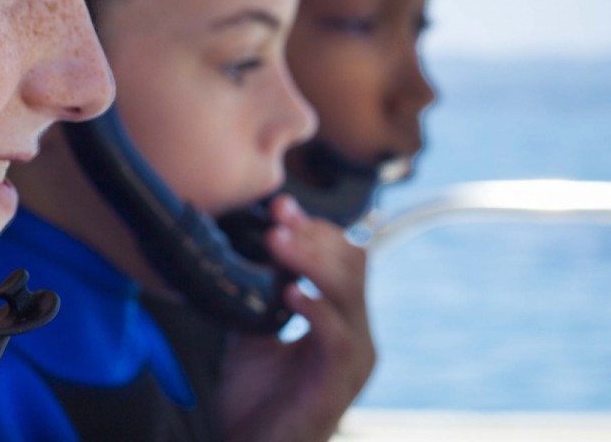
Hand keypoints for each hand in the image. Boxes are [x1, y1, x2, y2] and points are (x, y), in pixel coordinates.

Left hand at [218, 194, 374, 441]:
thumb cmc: (254, 402)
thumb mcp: (254, 334)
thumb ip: (263, 293)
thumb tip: (255, 245)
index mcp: (341, 320)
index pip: (343, 257)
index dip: (315, 229)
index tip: (280, 208)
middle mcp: (356, 333)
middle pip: (354, 263)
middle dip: (315, 235)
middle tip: (278, 219)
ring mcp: (354, 357)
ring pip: (350, 290)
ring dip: (312, 261)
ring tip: (278, 244)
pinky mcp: (342, 381)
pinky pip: (339, 334)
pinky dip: (316, 307)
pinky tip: (289, 292)